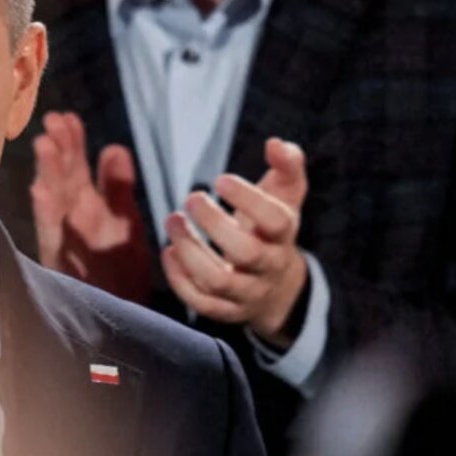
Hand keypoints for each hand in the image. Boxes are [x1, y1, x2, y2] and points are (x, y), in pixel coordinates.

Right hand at [29, 111, 150, 302]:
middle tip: (53, 121)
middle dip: (57, 151)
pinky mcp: (59, 264)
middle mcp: (70, 221)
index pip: (75, 168)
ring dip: (47, 174)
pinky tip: (41, 191)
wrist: (125, 319)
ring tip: (45, 145)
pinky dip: (47, 214)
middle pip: (61, 180)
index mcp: (86, 208)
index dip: (72, 144)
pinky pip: (52, 236)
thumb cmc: (121, 273)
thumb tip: (114, 147)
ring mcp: (63, 242)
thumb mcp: (125, 223)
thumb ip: (119, 188)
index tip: (68, 118)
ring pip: (52, 203)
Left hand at [162, 138, 308, 343]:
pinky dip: (179, 278)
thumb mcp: (284, 197)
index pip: (276, 221)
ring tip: (173, 221)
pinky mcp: (226, 311)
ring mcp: (247, 292)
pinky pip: (201, 302)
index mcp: (284, 235)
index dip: (248, 200)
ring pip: (218, 280)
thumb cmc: (272, 230)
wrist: (278, 287)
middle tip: (191, 197)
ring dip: (189, 249)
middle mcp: (269, 266)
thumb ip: (287, 166)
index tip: (220, 179)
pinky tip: (168, 250)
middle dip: (213, 224)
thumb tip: (276, 144)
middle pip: (246, 253)